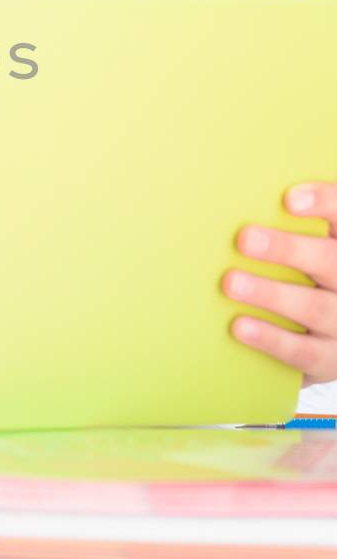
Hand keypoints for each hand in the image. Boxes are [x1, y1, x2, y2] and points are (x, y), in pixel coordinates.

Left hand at [222, 183, 336, 387]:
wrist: (331, 335)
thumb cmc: (308, 277)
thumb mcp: (308, 250)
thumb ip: (286, 229)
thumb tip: (231, 200)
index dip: (324, 202)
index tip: (290, 199)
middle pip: (329, 261)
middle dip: (288, 249)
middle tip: (246, 239)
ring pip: (315, 307)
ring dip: (271, 294)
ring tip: (232, 282)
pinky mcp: (330, 359)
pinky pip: (303, 351)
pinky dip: (271, 338)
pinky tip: (240, 326)